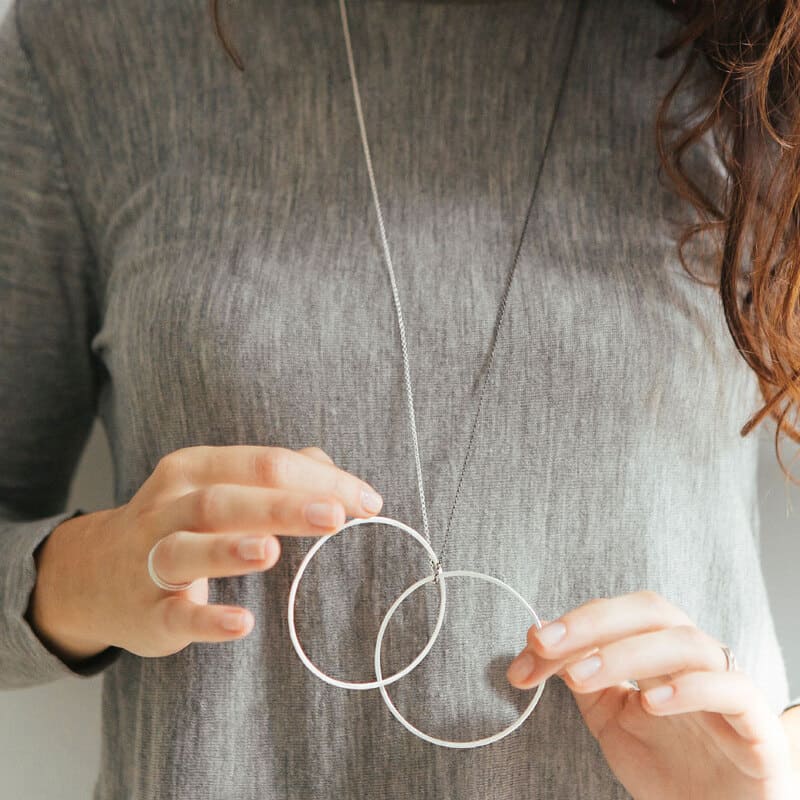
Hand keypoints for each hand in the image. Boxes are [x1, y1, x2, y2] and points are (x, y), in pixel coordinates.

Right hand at [29, 445, 382, 660]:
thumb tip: (335, 477)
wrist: (94, 576)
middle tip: (335, 515)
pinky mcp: (147, 613)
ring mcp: (152, 560)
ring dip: (231, 549)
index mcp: (193, 469)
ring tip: (272, 550)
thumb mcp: (217, 487)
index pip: (262, 464)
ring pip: (189, 548)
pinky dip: (207, 619)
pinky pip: (176, 615)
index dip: (317, 479)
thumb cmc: (180, 524)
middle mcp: (168, 508)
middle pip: (225, 500)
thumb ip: (275, 478)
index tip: (367, 501)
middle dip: (282, 506)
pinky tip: (242, 623)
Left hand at [505, 590, 796, 798]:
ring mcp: (728, 687)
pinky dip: (690, 688)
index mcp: (659, 652)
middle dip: (592, 622)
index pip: (614, 617)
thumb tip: (536, 642)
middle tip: (545, 644)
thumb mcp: (611, 721)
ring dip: (626, 653)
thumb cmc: (669, 768)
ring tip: (581, 677)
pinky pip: (731, 689)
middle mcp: (694, 659)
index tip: (528, 650)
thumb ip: (581, 680)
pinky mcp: (757, 726)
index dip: (569, 626)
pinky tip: (650, 701)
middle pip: (650, 611)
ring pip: (685, 642)